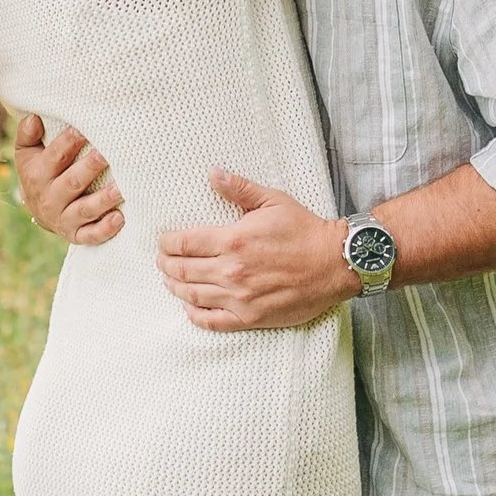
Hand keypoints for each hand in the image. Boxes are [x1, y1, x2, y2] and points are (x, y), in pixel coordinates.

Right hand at [13, 112, 125, 247]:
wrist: (38, 210)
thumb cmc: (39, 173)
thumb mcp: (27, 154)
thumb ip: (28, 135)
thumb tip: (33, 118)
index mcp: (38, 175)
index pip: (54, 157)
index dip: (69, 142)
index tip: (84, 130)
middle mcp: (50, 198)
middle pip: (72, 183)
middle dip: (89, 168)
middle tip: (106, 155)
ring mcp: (63, 218)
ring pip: (84, 210)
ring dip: (102, 200)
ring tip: (120, 188)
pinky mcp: (76, 235)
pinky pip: (90, 235)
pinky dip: (104, 230)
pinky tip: (119, 218)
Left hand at [156, 171, 360, 330]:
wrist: (335, 263)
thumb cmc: (305, 230)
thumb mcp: (273, 201)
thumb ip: (239, 188)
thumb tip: (213, 174)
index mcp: (233, 240)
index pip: (185, 243)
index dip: (168, 242)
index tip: (163, 241)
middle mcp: (232, 270)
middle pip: (183, 270)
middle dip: (166, 264)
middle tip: (161, 261)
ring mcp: (240, 297)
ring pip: (193, 295)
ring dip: (175, 287)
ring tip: (169, 281)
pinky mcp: (250, 317)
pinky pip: (212, 321)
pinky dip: (194, 315)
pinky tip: (188, 307)